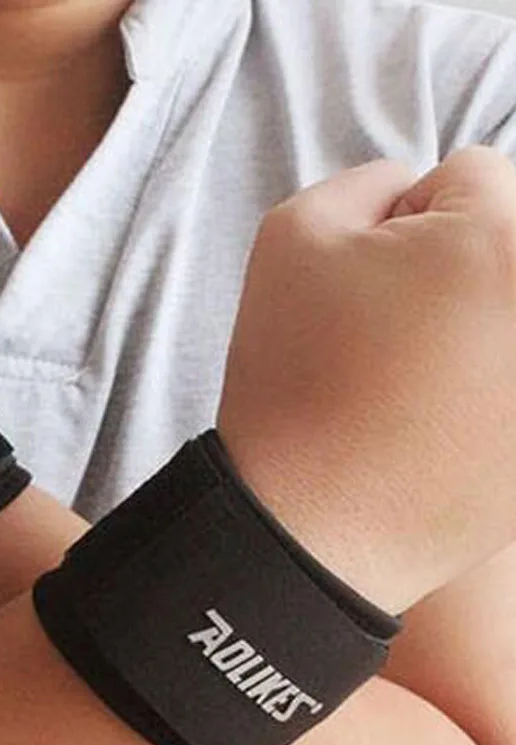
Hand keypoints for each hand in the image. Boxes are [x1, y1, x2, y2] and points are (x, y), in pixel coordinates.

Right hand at [219, 150, 515, 613]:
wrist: (312, 527)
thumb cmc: (295, 380)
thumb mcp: (291, 238)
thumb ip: (368, 181)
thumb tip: (416, 191)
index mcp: (507, 237)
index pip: (469, 177)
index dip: (401, 225)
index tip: (368, 290)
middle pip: (510, 240)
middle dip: (458, 267)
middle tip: (395, 336)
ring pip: (508, 310)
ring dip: (479, 325)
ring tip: (419, 386)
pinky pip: (508, 378)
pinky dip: (490, 389)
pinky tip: (443, 424)